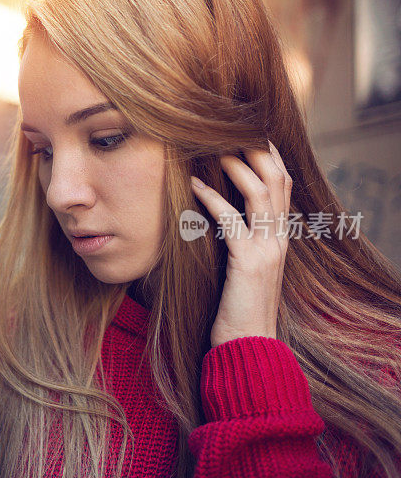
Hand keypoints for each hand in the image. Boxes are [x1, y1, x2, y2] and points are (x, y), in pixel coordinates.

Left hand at [190, 140, 291, 347]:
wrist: (248, 346)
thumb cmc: (237, 306)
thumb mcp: (243, 266)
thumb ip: (239, 238)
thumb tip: (218, 212)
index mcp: (279, 237)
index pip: (282, 185)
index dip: (268, 156)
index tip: (245, 133)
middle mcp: (279, 239)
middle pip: (277, 179)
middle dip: (256, 150)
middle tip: (230, 131)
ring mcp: (268, 250)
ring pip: (262, 193)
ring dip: (238, 166)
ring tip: (216, 150)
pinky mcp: (249, 263)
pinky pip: (232, 221)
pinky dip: (213, 200)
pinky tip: (195, 187)